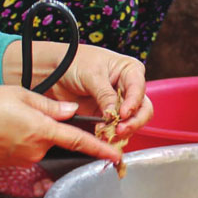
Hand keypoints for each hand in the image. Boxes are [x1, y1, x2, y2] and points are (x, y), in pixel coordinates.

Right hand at [0, 85, 121, 164]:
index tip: (116, 156)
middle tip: (23, 108)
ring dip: (32, 130)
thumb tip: (72, 111)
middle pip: (56, 136)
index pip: (79, 141)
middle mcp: (36, 149)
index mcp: (42, 130)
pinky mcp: (13, 163)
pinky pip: (26, 148)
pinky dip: (20, 137)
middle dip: (48, 124)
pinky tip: (3, 128)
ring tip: (7, 116)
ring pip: (40, 142)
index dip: (100, 149)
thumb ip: (50, 105)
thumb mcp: (20, 95)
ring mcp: (24, 158)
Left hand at [36, 43, 152, 136]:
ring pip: (131, 122)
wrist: (54, 71)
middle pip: (142, 109)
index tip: (123, 114)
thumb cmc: (75, 62)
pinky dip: (110, 134)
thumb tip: (114, 113)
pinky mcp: (106, 116)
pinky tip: (102, 135)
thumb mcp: (92, 75)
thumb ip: (105, 95)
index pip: (139, 89)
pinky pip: (115, 128)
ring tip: (107, 133)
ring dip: (121, 131)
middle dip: (133, 122)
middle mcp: (128, 88)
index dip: (133, 103)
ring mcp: (118, 103)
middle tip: (120, 129)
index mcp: (130, 71)